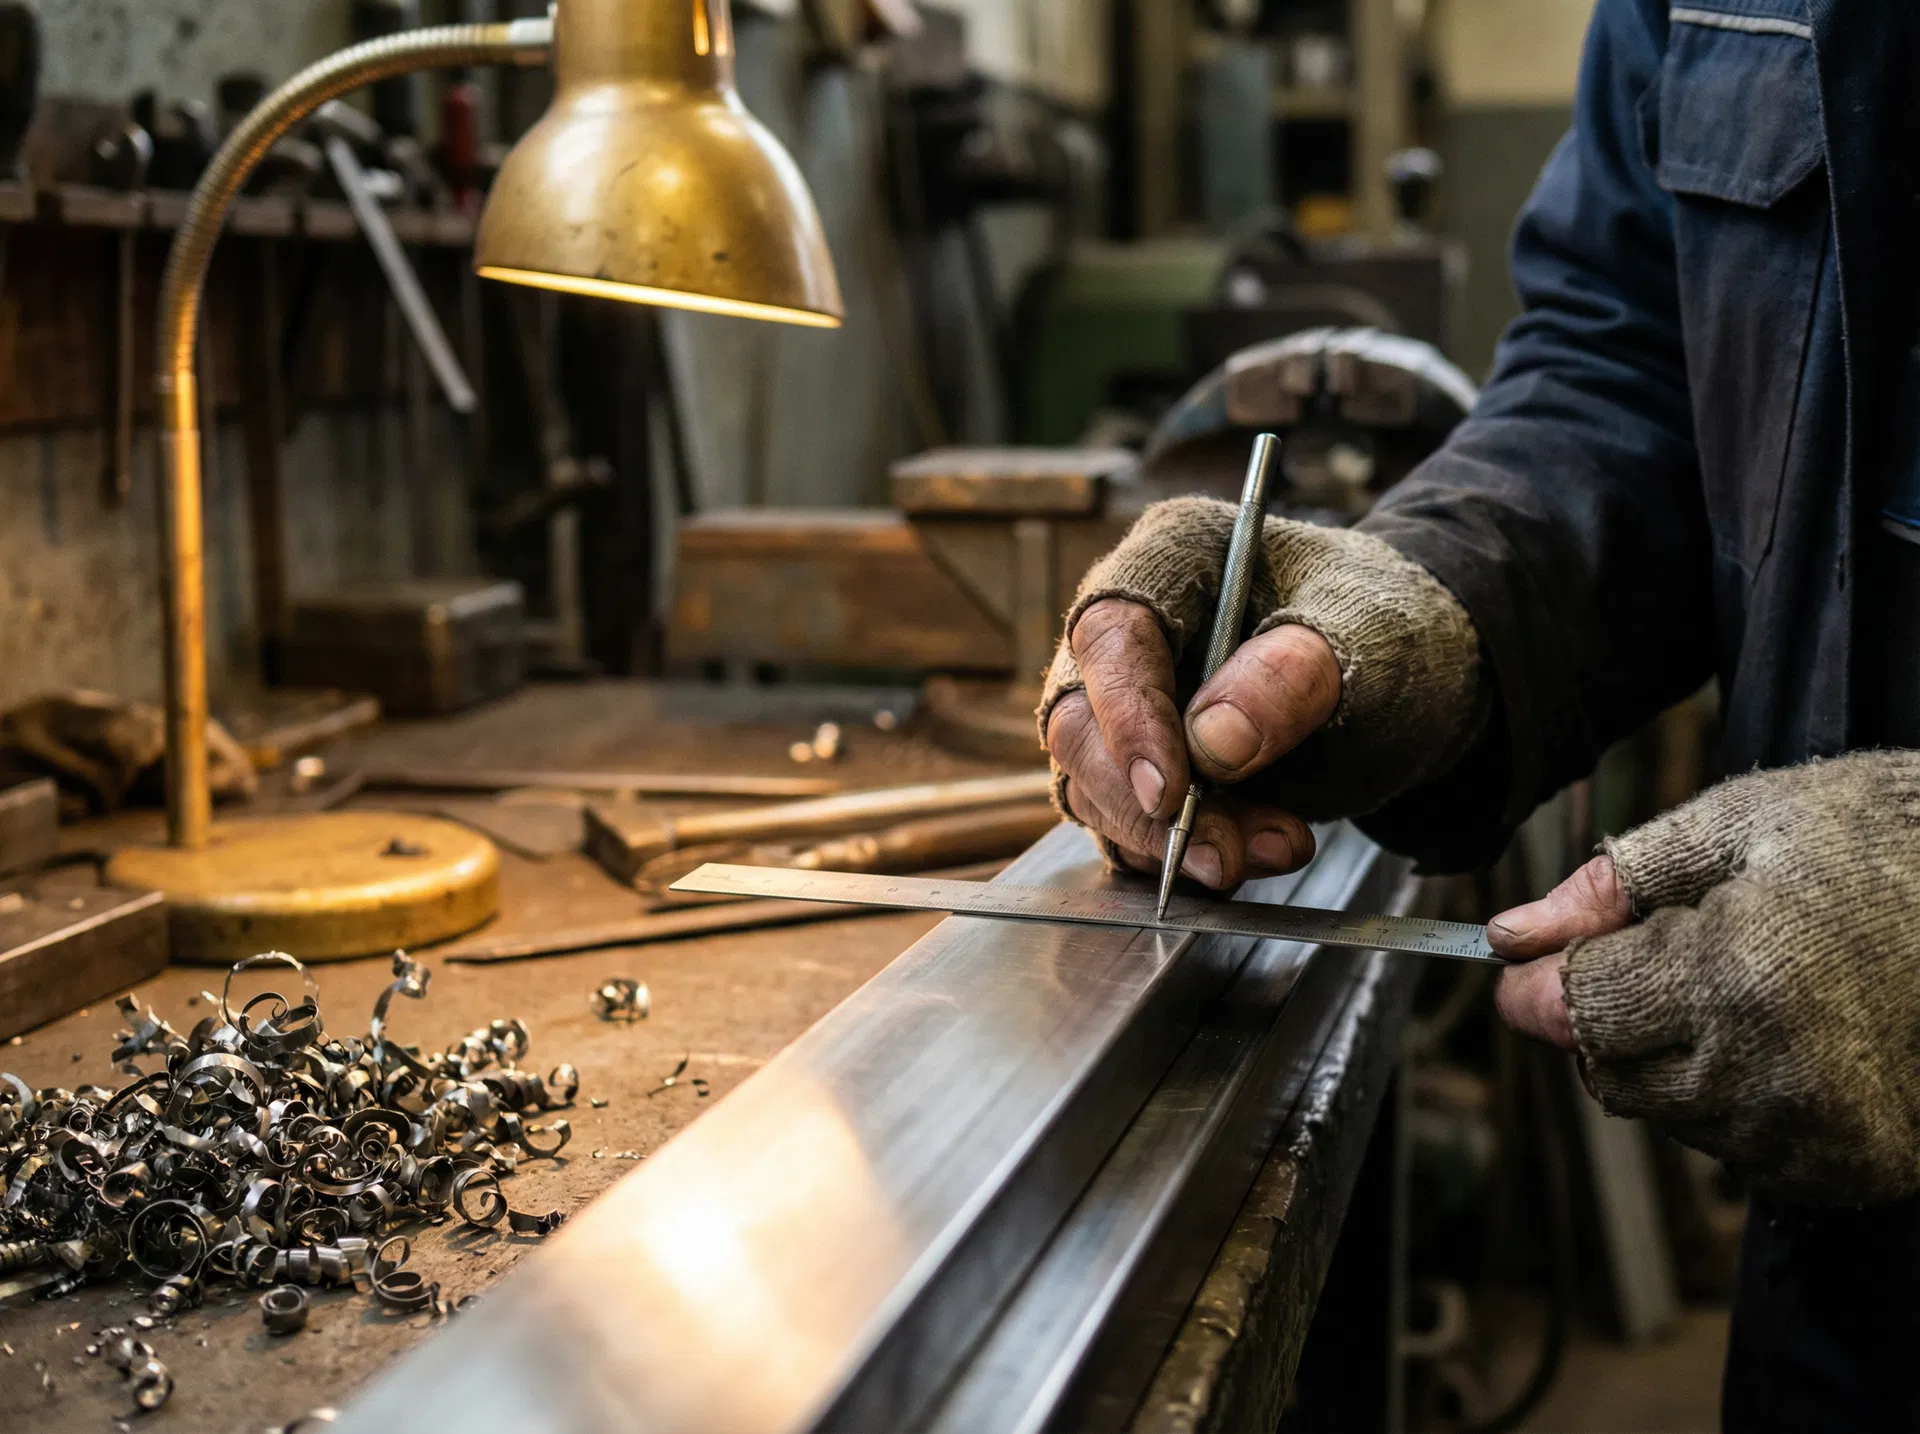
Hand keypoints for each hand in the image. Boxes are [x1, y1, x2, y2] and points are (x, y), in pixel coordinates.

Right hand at [1039, 497, 1485, 887]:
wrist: (1411, 681)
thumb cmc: (1389, 629)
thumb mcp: (1369, 636)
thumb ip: (1291, 676)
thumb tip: (1209, 742)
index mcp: (1172, 557)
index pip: (1111, 633)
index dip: (1127, 715)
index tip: (1170, 791)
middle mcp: (1129, 632)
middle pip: (1079, 723)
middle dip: (1147, 805)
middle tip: (1225, 853)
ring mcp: (1125, 707)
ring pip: (1097, 789)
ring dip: (1173, 842)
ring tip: (1279, 847)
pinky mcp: (1142, 772)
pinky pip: (1130, 829)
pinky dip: (1185, 858)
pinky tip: (1262, 850)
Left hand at [1492, 753, 1919, 1204]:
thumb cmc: (1883, 837)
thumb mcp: (1735, 824)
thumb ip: (1608, 887)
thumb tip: (1509, 934)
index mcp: (1738, 978)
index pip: (1575, 1012)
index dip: (1537, 983)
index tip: (1524, 960)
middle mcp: (1775, 1075)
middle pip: (1611, 1072)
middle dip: (1609, 1014)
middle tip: (1669, 950)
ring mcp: (1822, 1134)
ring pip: (1669, 1114)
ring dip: (1673, 1055)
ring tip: (1752, 981)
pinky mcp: (1859, 1167)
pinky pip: (1740, 1146)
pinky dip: (1737, 1094)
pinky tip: (1789, 1032)